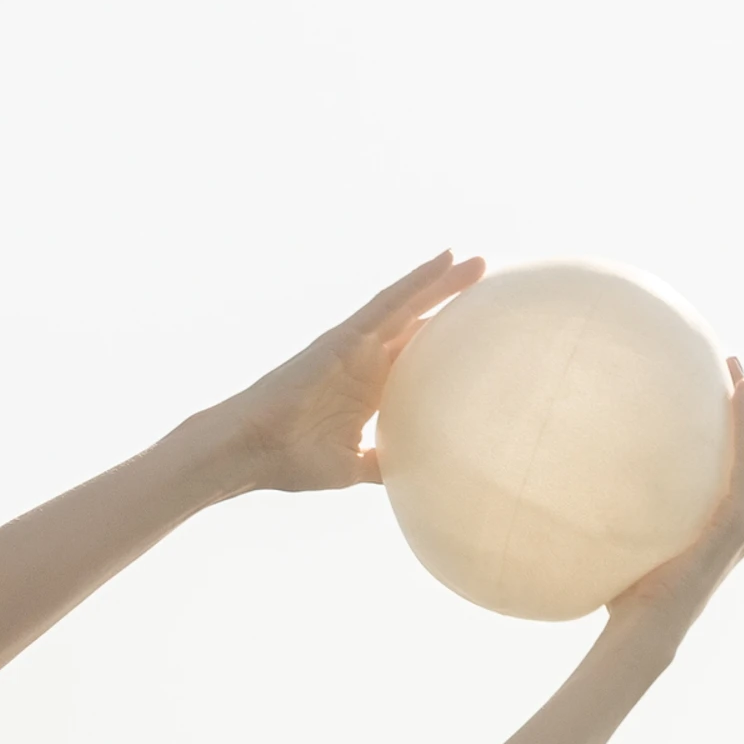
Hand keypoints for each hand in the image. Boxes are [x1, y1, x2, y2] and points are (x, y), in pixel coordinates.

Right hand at [212, 251, 488, 493]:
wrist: (252, 451)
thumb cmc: (290, 461)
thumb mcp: (351, 468)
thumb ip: (382, 465)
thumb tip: (416, 481)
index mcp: (370, 391)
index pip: (418, 361)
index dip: (448, 347)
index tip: (484, 339)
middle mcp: (366, 363)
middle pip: (418, 325)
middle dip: (451, 307)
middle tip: (491, 287)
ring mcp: (356, 346)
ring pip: (408, 305)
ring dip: (441, 282)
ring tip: (476, 263)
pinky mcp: (345, 336)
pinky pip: (387, 303)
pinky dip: (416, 281)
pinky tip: (444, 261)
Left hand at [602, 363, 743, 650]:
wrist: (640, 630)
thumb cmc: (623, 597)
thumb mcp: (623, 544)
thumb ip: (615, 516)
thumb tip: (573, 485)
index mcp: (717, 528)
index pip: (733, 470)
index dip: (731, 431)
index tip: (715, 392)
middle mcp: (738, 525)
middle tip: (730, 369)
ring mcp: (742, 525)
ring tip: (737, 370)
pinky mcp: (736, 525)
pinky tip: (736, 393)